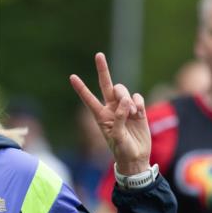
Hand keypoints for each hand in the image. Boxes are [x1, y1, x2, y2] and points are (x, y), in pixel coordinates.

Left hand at [70, 53, 151, 174]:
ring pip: (123, 91)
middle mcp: (111, 109)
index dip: (81, 88)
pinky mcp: (137, 109)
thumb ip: (119, 120)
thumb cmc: (123, 151)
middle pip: (106, 85)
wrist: (137, 157)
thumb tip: (125, 103)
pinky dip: (138, 103)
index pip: (88, 99)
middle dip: (102, 70)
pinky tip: (139, 114)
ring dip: (127, 99)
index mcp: (100, 116)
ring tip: (132, 114)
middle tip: (98, 55)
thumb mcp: (118, 138)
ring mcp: (124, 108)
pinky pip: (137, 97)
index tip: (72, 77)